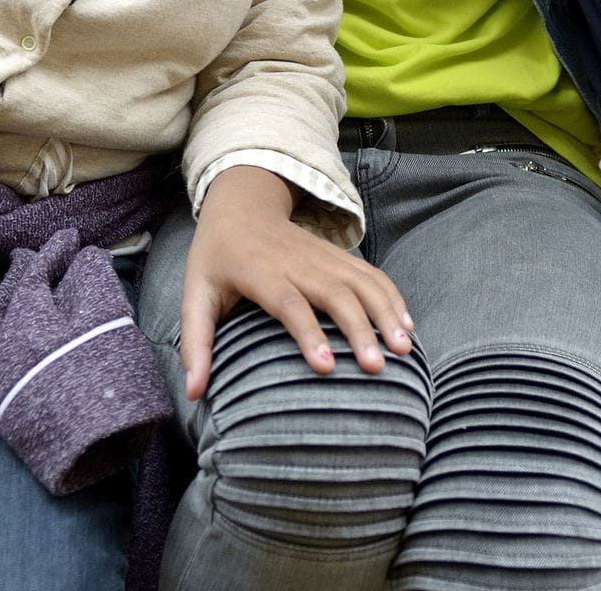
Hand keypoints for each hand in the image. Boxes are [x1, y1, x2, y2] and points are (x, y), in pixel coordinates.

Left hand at [177, 166, 412, 401]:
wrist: (242, 206)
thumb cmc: (216, 259)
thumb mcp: (195, 295)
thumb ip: (195, 344)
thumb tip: (193, 394)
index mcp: (260, 273)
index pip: (289, 303)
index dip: (308, 333)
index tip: (327, 366)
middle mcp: (297, 263)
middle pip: (335, 294)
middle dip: (359, 329)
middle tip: (377, 367)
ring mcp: (323, 257)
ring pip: (361, 282)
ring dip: (385, 313)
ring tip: (404, 349)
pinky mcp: (338, 257)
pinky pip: (372, 274)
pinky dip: (392, 297)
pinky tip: (407, 324)